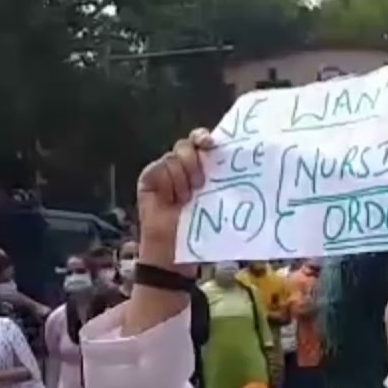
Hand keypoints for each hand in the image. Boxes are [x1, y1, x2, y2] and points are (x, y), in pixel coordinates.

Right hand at [136, 128, 213, 265]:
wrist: (175, 249)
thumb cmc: (199, 225)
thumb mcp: (216, 198)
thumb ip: (221, 177)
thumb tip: (239, 162)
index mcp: (200, 165)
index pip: (201, 140)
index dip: (204, 137)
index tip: (211, 144)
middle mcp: (182, 164)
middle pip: (187, 145)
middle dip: (194, 160)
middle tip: (199, 184)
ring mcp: (164, 170)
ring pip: (174, 157)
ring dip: (182, 178)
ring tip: (185, 199)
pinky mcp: (149, 177)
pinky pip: (160, 169)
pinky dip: (168, 183)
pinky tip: (171, 200)